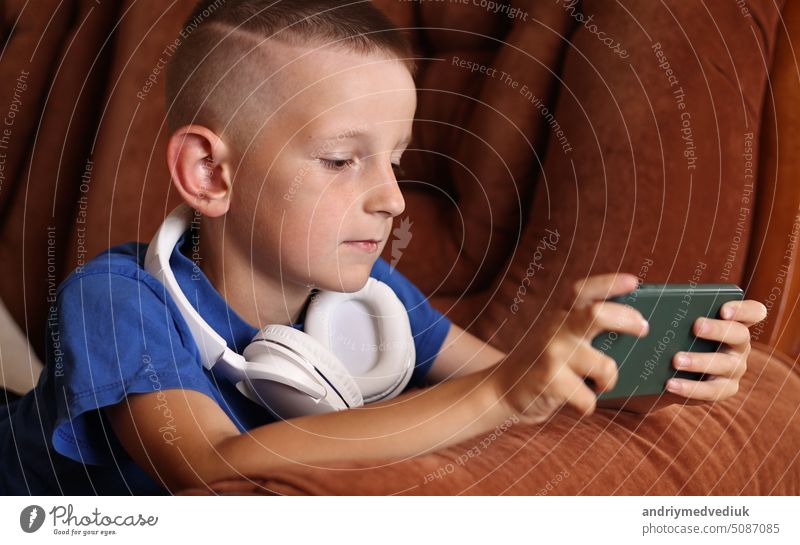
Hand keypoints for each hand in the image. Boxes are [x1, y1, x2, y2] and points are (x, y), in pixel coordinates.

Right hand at [492, 273, 647, 423]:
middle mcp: (556, 328)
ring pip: (605, 367)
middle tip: (644, 329)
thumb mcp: (558, 335)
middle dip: (627, 320)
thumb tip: (635, 328)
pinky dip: (589, 405)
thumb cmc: (544, 363)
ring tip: (599, 384)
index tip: (634, 282)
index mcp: (561, 315)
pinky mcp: (549, 380)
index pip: (584, 290)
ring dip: (609, 381)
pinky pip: (589, 399)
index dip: (610, 283)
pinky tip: (577, 401)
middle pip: (597, 315)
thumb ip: (584, 327)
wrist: (503, 388)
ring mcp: (552, 353)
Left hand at [665, 298, 767, 401]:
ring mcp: (735, 368)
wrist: (667, 372)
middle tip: (696, 326)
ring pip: (725, 364)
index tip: (724, 309)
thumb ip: (677, 312)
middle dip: (718, 330)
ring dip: (700, 361)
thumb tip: (653, 306)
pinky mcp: (724, 389)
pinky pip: (711, 391)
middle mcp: (739, 345)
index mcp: (734, 322)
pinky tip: (671, 384)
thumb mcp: (679, 324)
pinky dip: (690, 388)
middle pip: (740, 334)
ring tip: (676, 360)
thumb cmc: (677, 338)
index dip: (743, 309)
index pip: (753, 312)